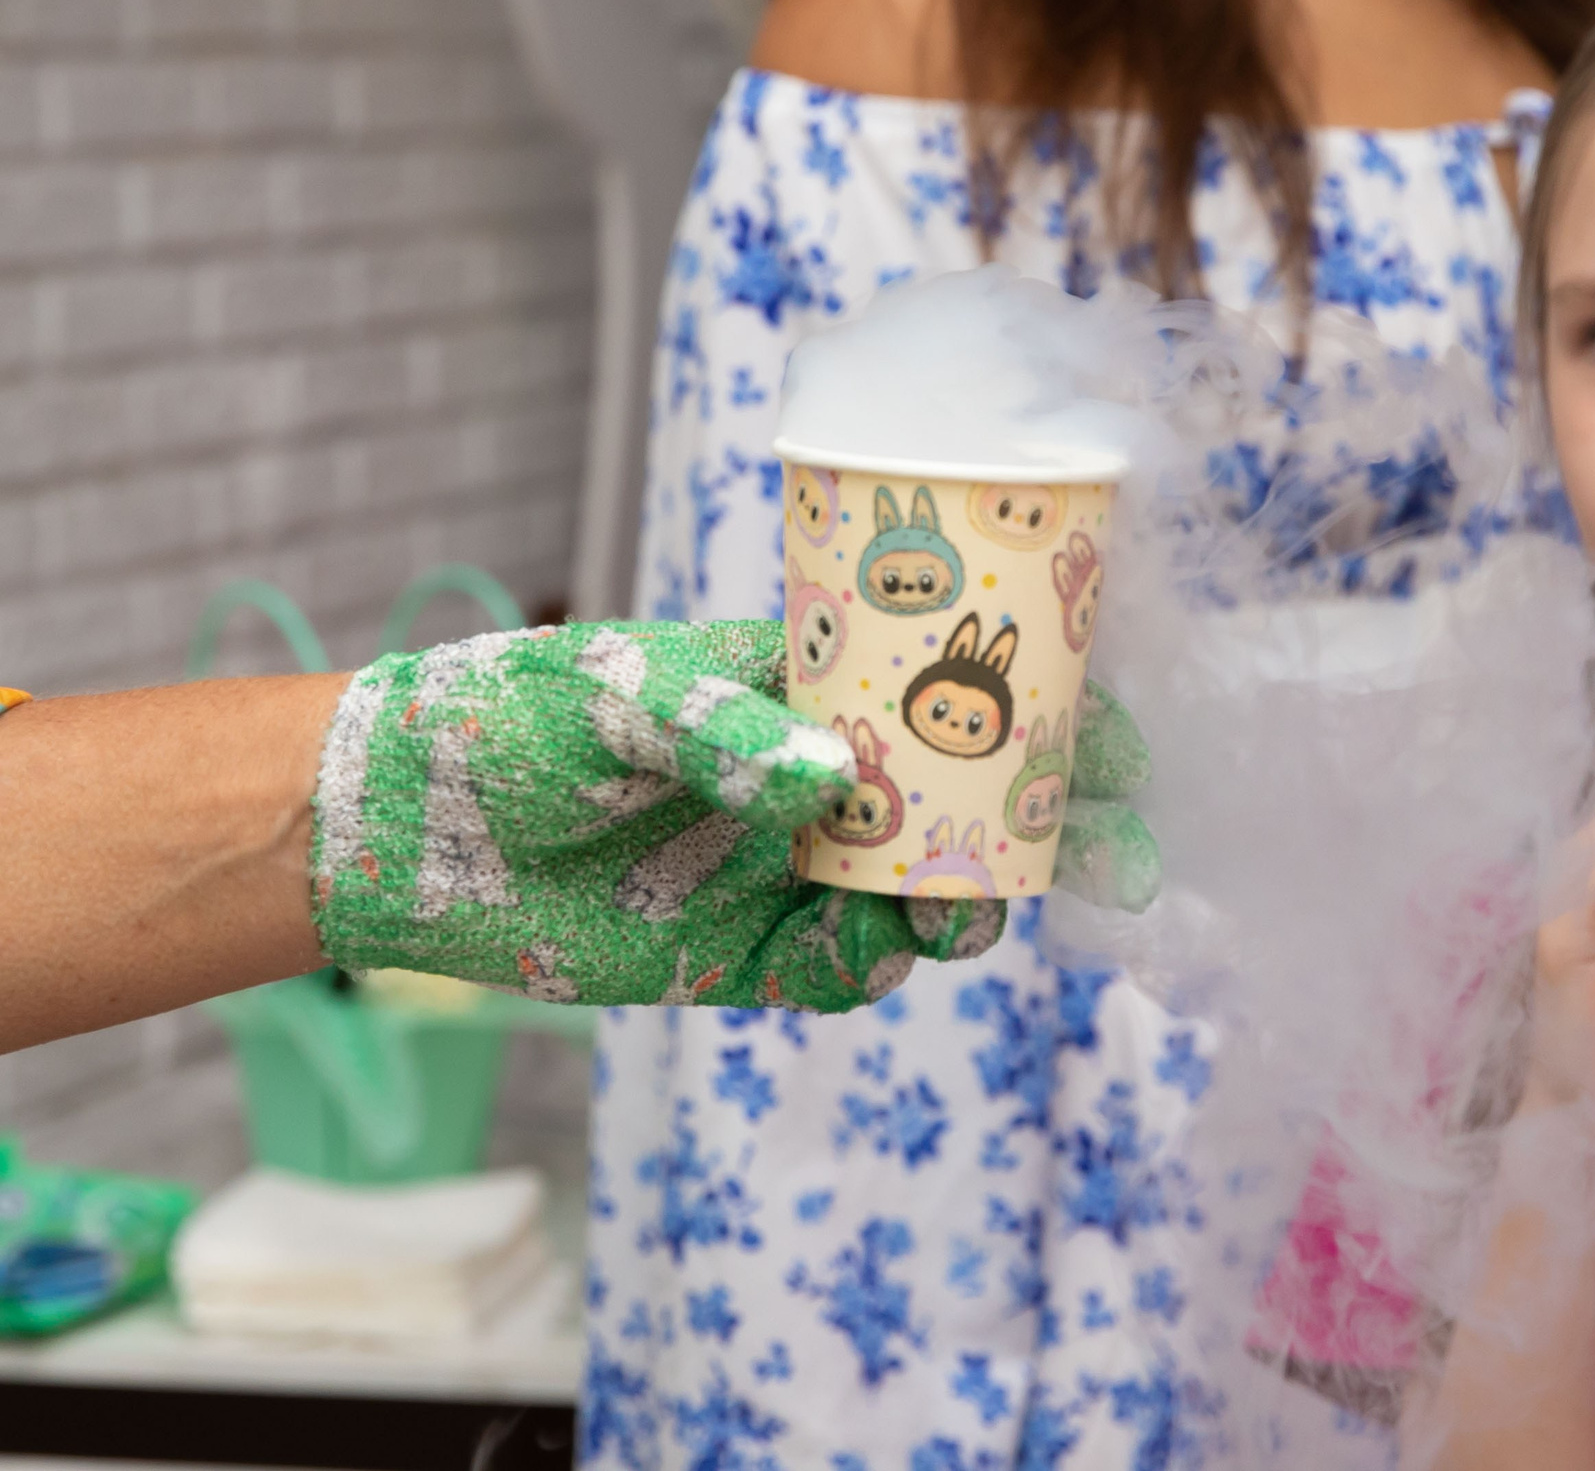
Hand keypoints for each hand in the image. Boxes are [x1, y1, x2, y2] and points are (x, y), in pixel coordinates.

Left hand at [311, 622, 1158, 1010]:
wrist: (404, 831)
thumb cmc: (513, 719)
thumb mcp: (618, 700)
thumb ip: (727, 737)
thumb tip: (836, 781)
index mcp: (812, 692)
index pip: (956, 698)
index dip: (1048, 723)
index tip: (1121, 749)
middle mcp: (821, 781)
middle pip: (969, 809)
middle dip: (1047, 834)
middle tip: (1113, 861)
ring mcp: (790, 871)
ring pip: (921, 896)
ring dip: (963, 906)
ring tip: (957, 913)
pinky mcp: (746, 957)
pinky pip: (841, 970)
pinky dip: (868, 966)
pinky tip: (864, 951)